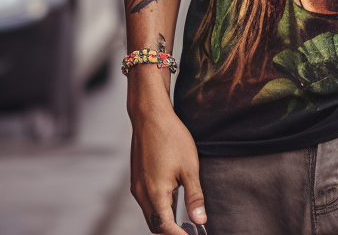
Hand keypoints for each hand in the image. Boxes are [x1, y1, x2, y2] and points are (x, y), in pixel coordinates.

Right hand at [129, 87, 205, 233]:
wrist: (150, 115)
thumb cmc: (171, 137)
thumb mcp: (190, 167)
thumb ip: (194, 197)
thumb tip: (200, 221)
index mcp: (155, 193)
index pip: (165, 228)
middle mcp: (141, 193)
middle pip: (155, 225)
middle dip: (171, 231)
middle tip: (190, 230)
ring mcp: (137, 186)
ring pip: (150, 214)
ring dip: (165, 220)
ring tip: (184, 219)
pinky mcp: (136, 179)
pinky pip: (146, 202)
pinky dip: (159, 208)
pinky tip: (173, 200)